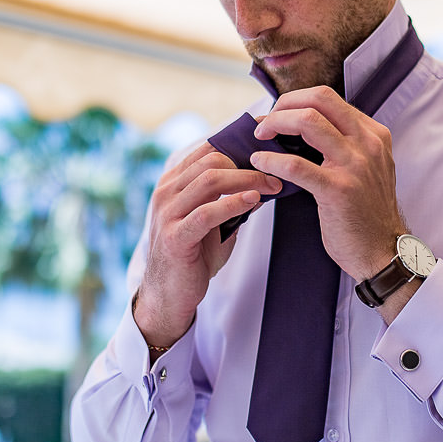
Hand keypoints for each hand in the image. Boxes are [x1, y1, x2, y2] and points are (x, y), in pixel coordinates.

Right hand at [136, 141, 281, 347]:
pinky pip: (206, 213)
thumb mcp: (215, 223)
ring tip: (271, 186)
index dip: (239, 145)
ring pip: (209, 181)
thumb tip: (265, 183)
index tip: (268, 152)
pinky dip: (232, 203)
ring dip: (247, 180)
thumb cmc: (194, 257)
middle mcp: (166, 192)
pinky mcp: (175, 237)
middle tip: (276, 175)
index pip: (207, 151)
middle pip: (211, 161)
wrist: (171, 296)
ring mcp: (167, 213)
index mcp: (174, 183)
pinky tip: (253, 201)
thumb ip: (233, 201)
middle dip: (249, 165)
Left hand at [250, 87, 405, 281]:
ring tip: (260, 136)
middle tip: (265, 121)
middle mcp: (367, 144)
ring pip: (307, 122)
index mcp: (373, 134)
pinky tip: (260, 163)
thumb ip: (345, 144)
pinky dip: (271, 160)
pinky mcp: (338, 189)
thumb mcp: (367, 168)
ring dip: (274, 123)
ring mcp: (355, 165)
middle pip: (319, 99)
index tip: (278, 115)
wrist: (383, 251)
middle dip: (284, 104)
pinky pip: (296, 165)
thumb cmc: (367, 212)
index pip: (329, 98)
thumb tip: (303, 125)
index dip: (296, 101)